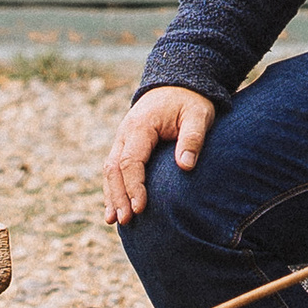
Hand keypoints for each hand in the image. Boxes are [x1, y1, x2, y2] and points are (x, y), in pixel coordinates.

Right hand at [102, 87, 217, 223]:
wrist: (179, 85)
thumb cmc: (190, 102)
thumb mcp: (198, 115)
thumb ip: (192, 138)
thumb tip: (185, 166)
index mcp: (141, 126)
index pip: (130, 161)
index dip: (134, 186)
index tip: (140, 208)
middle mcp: (125, 133)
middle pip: (114, 168)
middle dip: (118, 196)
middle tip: (125, 221)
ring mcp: (122, 139)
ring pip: (109, 170)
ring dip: (111, 196)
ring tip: (115, 221)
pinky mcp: (126, 146)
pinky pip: (114, 169)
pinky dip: (112, 189)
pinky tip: (113, 209)